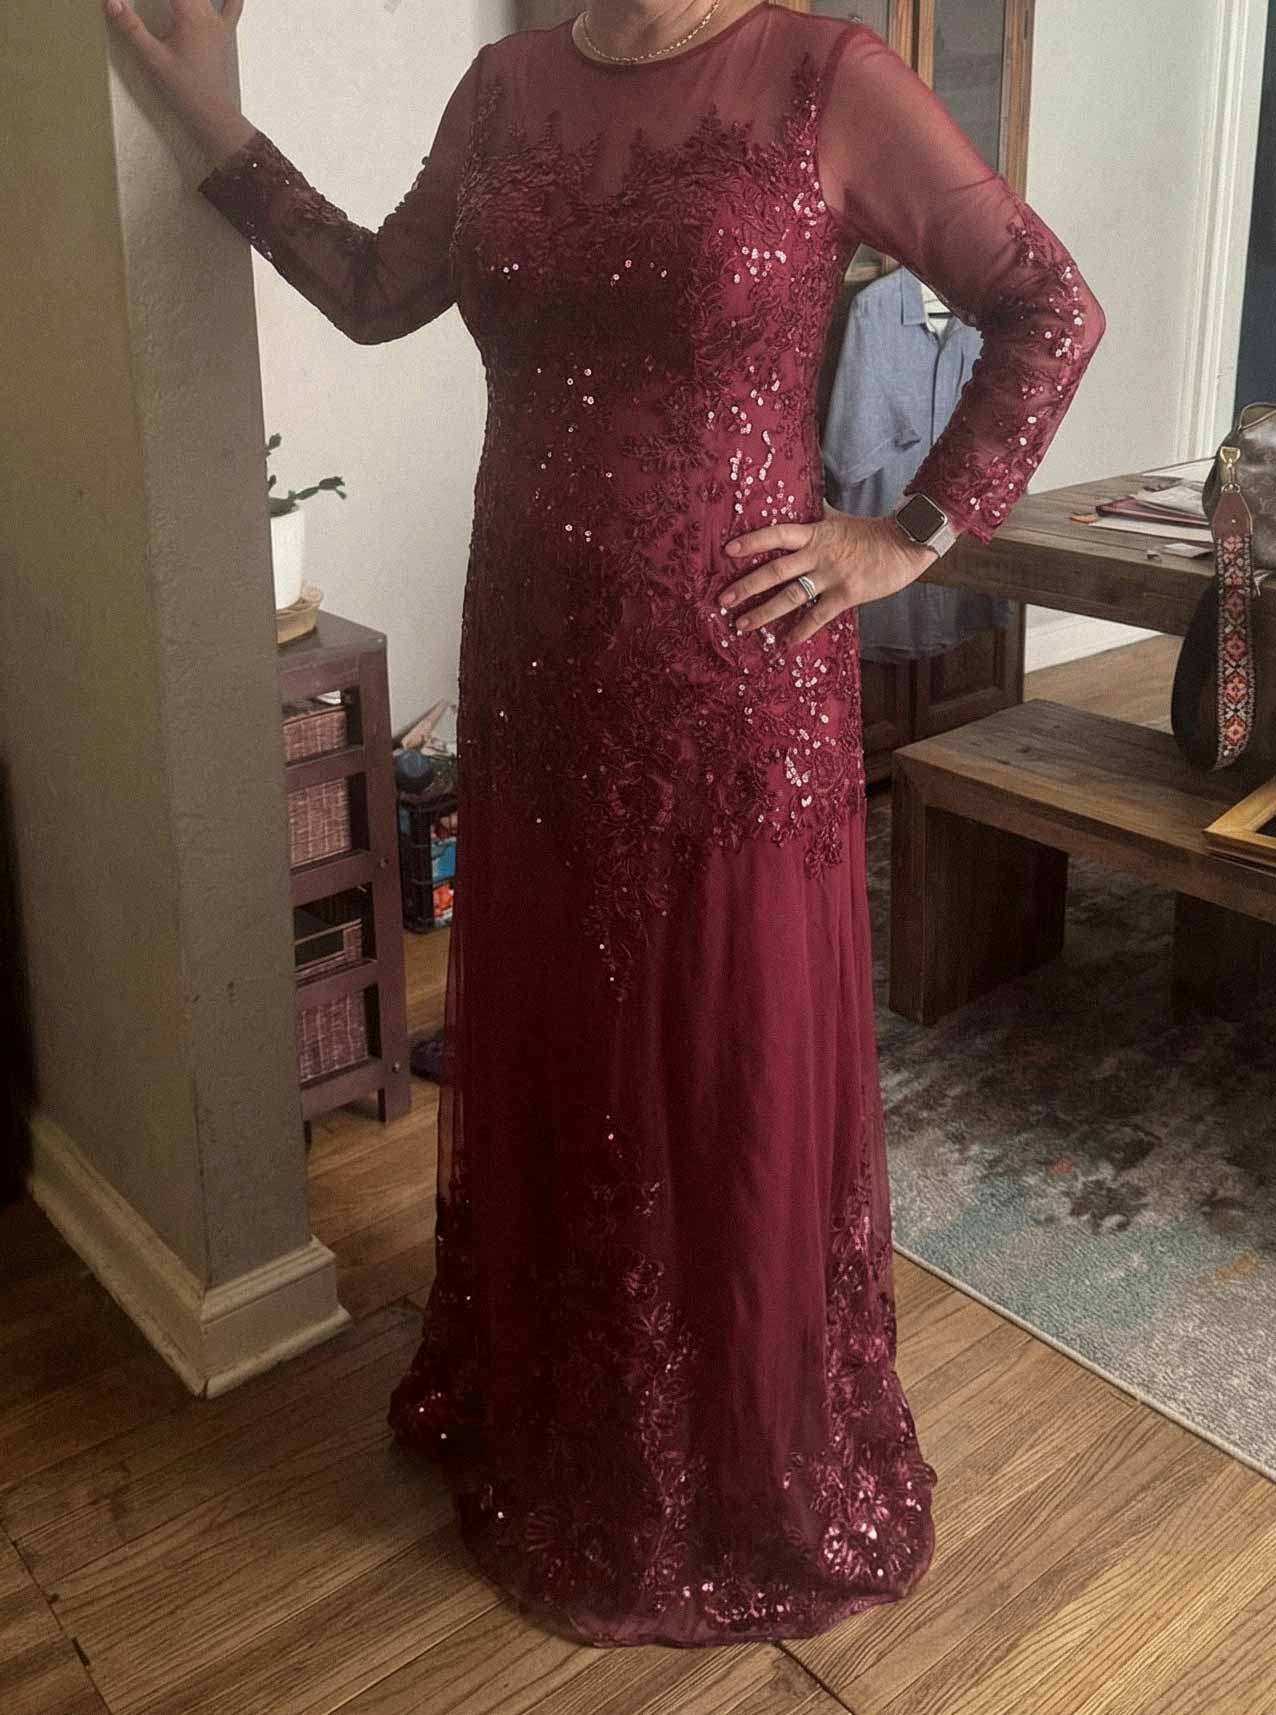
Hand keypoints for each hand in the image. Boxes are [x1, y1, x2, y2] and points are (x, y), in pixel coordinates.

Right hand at [102, 0, 252, 162]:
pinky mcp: (223, 33)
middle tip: (152, 6)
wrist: (210, 112)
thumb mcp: (152, 58)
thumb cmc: (184, 89)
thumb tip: (111, 3)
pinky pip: (232, 7)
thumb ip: (131, 27)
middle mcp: (207, 14)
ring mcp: (218, 22)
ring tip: (170, 5)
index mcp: (190, 15)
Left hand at [719, 503, 938, 648]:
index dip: (752, 541)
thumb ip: (816, 518)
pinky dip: (801, 631)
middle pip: (776, 570)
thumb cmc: (871, 532)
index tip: (728, 551)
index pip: (777, 534)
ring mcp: (832, 576)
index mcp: (815, 533)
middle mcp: (818, 554)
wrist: (906, 543)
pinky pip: (818, 616)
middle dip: (747, 586)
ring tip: (742, 625)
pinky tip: (785, 644)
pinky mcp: (846, 595)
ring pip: (791, 596)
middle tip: (723, 600)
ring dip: (764, 613)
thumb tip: (800, 502)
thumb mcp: (838, 519)